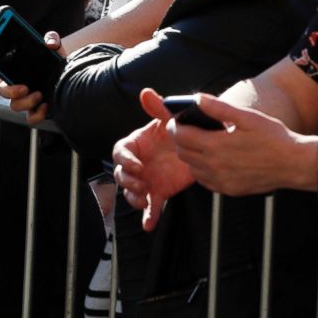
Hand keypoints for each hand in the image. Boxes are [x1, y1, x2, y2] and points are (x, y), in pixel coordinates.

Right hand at [5, 30, 65, 123]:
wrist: (71, 74)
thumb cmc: (57, 62)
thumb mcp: (55, 48)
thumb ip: (52, 38)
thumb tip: (49, 42)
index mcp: (17, 74)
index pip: (3, 83)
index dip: (7, 87)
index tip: (20, 84)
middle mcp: (20, 88)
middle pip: (6, 96)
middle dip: (13, 93)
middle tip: (26, 88)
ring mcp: (28, 100)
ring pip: (17, 107)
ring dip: (27, 102)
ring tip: (40, 95)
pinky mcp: (38, 109)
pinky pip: (31, 118)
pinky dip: (37, 115)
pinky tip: (46, 106)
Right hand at [112, 88, 193, 230]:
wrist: (198, 146)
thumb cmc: (177, 131)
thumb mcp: (168, 120)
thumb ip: (157, 108)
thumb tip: (146, 92)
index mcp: (135, 145)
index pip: (120, 152)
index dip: (125, 159)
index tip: (137, 164)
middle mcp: (136, 164)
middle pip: (121, 174)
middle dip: (127, 181)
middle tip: (139, 184)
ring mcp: (146, 179)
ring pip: (131, 193)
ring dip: (134, 198)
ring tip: (144, 200)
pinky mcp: (158, 192)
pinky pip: (151, 207)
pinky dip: (148, 217)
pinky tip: (148, 225)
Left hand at [173, 94, 305, 195]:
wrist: (295, 164)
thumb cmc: (273, 137)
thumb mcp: (247, 117)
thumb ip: (219, 108)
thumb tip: (197, 99)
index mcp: (216, 145)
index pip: (180, 136)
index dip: (175, 127)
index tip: (177, 121)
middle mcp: (215, 166)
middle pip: (182, 152)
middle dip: (181, 140)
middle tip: (189, 130)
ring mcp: (221, 180)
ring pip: (191, 168)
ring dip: (190, 155)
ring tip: (201, 144)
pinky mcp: (229, 190)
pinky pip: (204, 181)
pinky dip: (202, 170)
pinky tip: (213, 160)